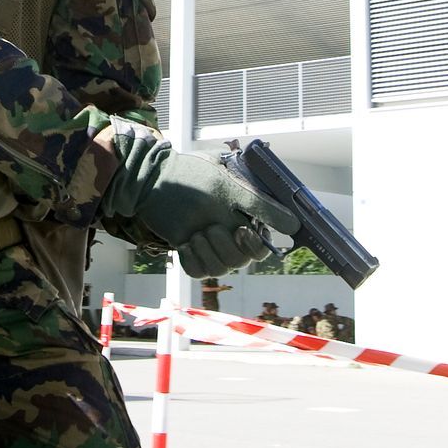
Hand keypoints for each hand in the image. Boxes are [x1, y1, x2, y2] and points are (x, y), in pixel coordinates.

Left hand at [98, 128, 292, 278]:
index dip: (255, 245)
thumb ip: (261, 205)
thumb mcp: (229, 185)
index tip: (242, 230)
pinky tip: (184, 242)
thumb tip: (293, 224)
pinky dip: (191, 259)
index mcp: (244, 219)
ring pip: (220, 269)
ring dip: (207, 251)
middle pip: (241, 262)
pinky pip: (197, 272)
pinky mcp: (190, 253)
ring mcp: (209, 246)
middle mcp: (229, 236)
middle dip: (226, 246)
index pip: (261, 248)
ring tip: (195, 232)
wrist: (154, 179)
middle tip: (211, 227)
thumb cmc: (194, 175)